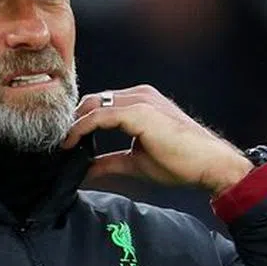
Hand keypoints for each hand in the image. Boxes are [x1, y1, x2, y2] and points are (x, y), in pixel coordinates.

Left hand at [61, 85, 253, 195]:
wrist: (209, 164)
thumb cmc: (181, 162)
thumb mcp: (135, 162)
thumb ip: (109, 162)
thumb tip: (85, 170)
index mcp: (140, 102)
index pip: (100, 105)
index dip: (79, 122)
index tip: (64, 143)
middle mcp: (139, 95)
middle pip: (92, 101)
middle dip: (72, 121)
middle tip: (57, 144)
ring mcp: (139, 100)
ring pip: (93, 105)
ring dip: (73, 124)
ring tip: (60, 145)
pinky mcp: (139, 112)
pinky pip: (100, 116)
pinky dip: (81, 129)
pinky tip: (70, 143)